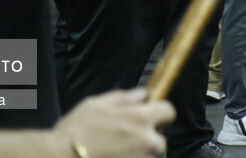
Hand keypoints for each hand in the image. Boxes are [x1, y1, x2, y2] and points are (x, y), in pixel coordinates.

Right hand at [51, 88, 172, 157]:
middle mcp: (146, 141)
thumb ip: (124, 97)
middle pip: (161, 140)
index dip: (160, 112)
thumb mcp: (97, 103)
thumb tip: (142, 95)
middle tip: (127, 140)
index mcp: (140, 118)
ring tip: (116, 152)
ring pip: (148, 156)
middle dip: (148, 139)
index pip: (169, 112)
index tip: (150, 115)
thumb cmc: (77, 129)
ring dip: (138, 154)